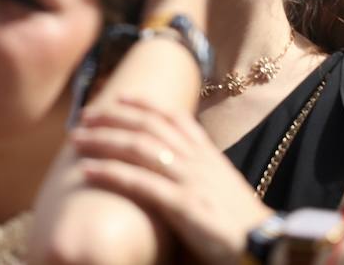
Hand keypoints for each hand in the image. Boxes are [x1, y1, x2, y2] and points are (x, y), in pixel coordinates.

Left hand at [71, 98, 271, 264]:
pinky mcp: (185, 206)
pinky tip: (87, 170)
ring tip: (76, 139)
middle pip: (148, 126)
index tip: (119, 96)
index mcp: (207, 154)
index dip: (144, 103)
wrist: (267, 247)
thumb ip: (199, 172)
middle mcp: (197, 160)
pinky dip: (110, 173)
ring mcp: (191, 180)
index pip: (173, 116)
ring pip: (139, 148)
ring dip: (103, 140)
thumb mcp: (221, 187)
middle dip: (113, 116)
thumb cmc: (241, 225)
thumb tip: (173, 165)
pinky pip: (140, 183)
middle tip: (85, 115)